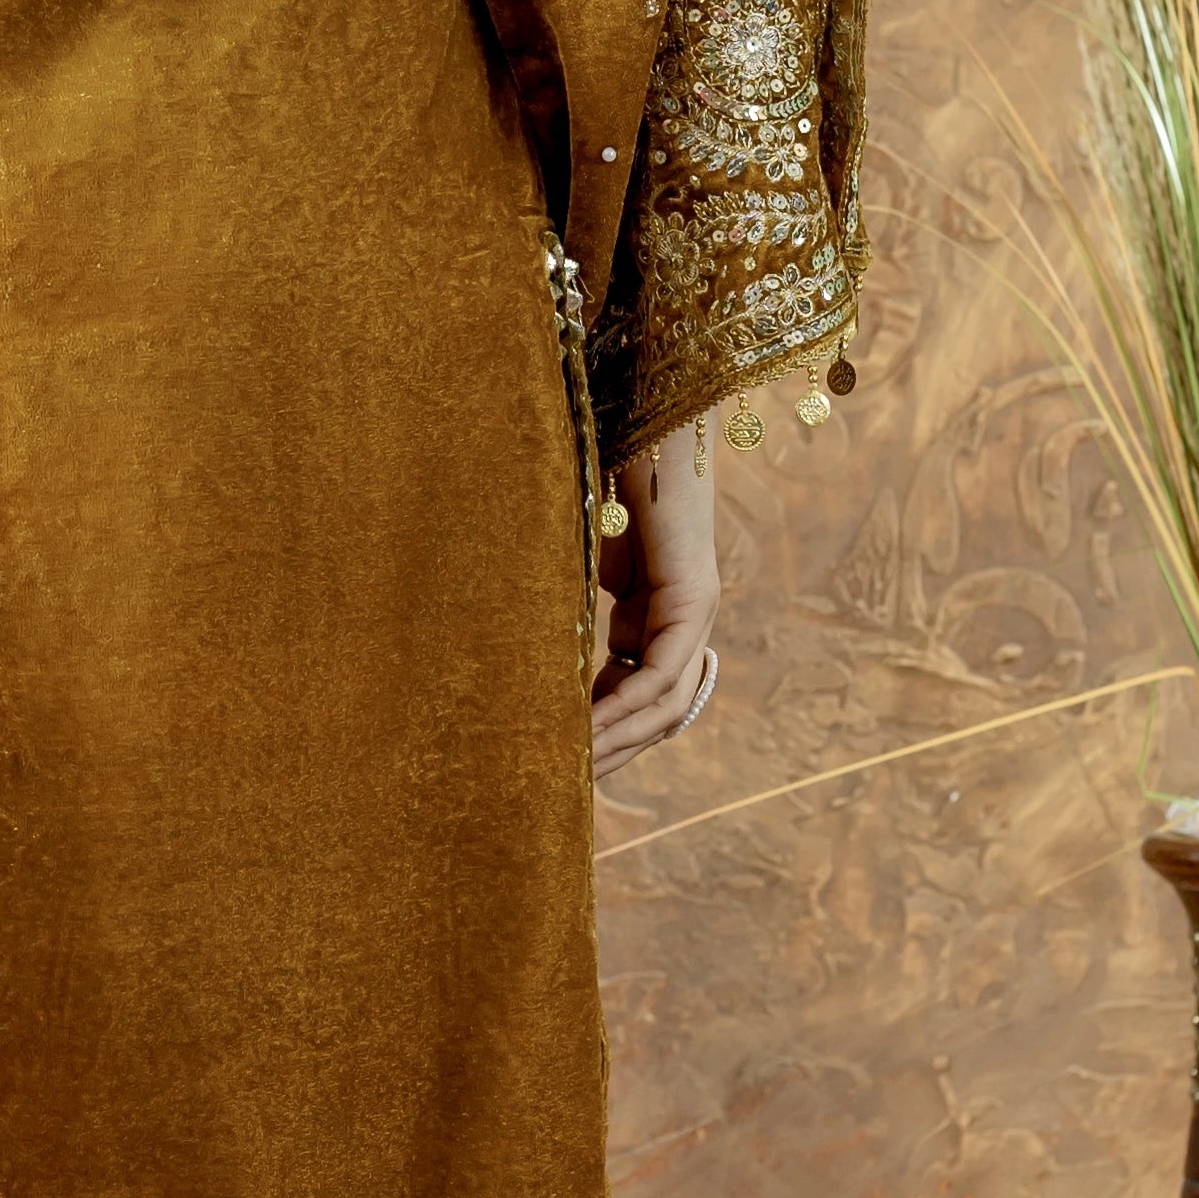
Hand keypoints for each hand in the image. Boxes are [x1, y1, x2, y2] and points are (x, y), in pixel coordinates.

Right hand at [591, 410, 720, 775]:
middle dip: (612, 750)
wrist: (638, 408)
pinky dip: (626, 706)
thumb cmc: (597, 460)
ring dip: (620, 741)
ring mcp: (694, 605)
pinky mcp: (694, 594)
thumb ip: (555, 590)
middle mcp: (682, 613)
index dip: (599, 727)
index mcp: (652, 605)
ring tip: (574, 771)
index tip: (558, 757)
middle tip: (566, 790)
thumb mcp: (567, 546)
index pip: (634, 686)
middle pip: (657, 708)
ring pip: (666, 702)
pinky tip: (590, 729)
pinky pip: (664, 672)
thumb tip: (504, 629)